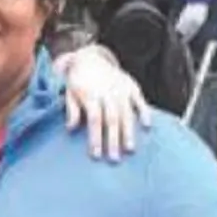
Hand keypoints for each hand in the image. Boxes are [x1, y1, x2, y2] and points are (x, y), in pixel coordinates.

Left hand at [59, 46, 150, 160]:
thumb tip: (71, 128)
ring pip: (127, 113)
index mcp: (91, 95)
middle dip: (113, 140)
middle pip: (111, 120)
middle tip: (114, 158)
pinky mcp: (132, 86)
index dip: (95, 138)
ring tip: (130, 149)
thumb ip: (72, 110)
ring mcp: (121, 89)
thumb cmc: (78, 80)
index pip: (95, 120)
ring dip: (128, 132)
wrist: (90, 57)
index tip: (96, 155)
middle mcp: (108, 93)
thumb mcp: (69, 93)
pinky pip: (140, 100)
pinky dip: (144, 112)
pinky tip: (147, 126)